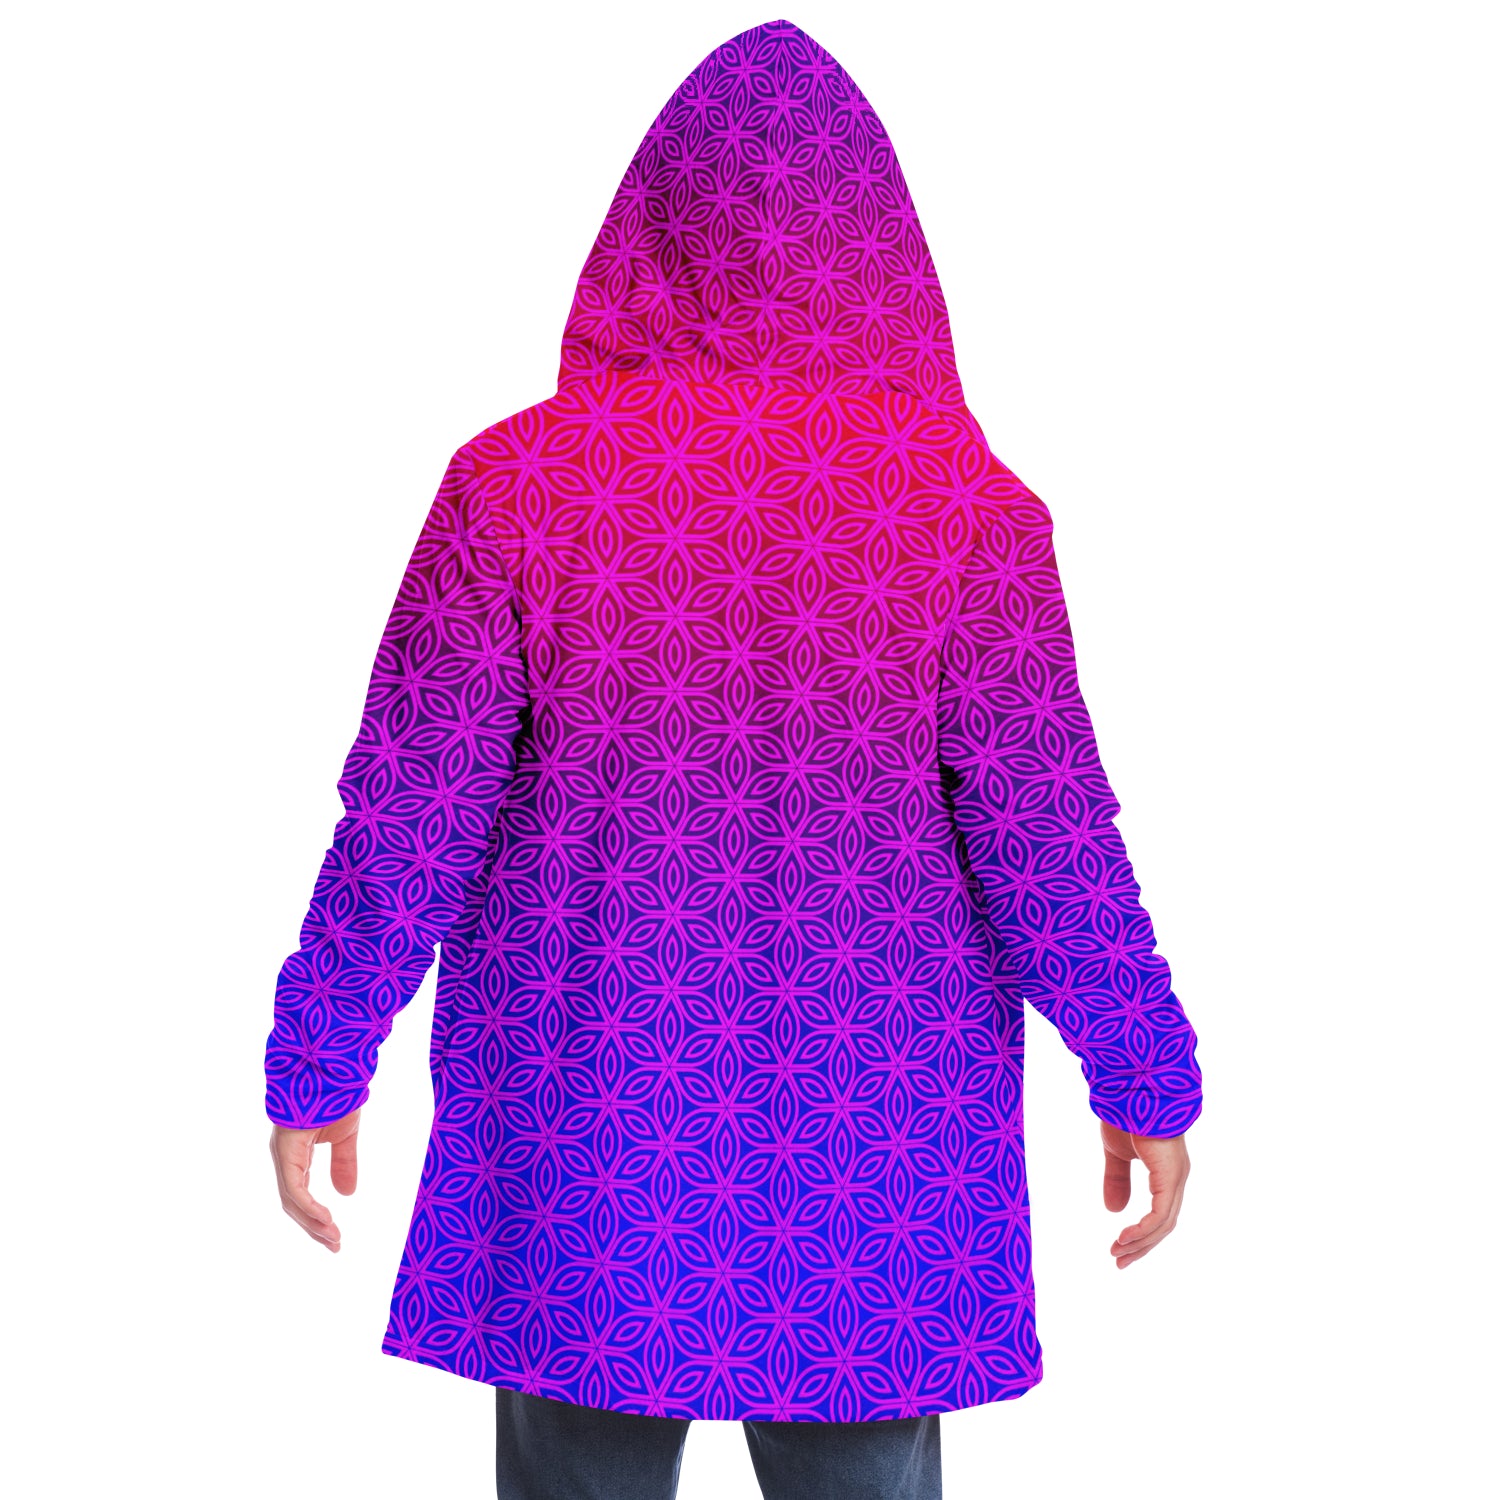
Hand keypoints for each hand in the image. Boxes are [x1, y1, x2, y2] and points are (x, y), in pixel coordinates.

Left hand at [269, 1108, 360, 1251]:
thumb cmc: (337, 1096)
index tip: (335, 1236)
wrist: (333, 1069)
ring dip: (312, 1223)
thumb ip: (344, 1163)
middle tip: (335, 1245)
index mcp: (295, 1155)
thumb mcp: (345, 1136)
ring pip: (292, 1199)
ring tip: (333, 1239)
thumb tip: (347, 1194)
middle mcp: (285, 1157)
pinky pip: (294, 1186)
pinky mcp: (287, 1149)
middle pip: (293, 1203)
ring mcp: (283, 1154)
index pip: (300, 1196)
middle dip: (314, 1227)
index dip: (316, 1219)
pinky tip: (326, 1218)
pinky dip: (309, 1205)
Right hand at [1100, 1121, 1189, 1267]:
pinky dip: (1143, 1229)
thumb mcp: (1116, 1153)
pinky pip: (1160, 1214)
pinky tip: (1125, 1237)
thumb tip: (1114, 1210)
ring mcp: (1175, 1178)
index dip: (1141, 1234)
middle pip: (1164, 1225)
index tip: (1119, 1248)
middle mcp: (1176, 1179)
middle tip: (1120, 1261)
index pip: (1159, 1214)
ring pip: (1163, 1224)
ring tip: (1118, 1253)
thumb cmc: (1126, 1114)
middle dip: (1141, 1246)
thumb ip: (1117, 1179)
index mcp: (1166, 1173)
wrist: (1132, 1090)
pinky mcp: (1170, 1177)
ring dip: (1140, 1242)